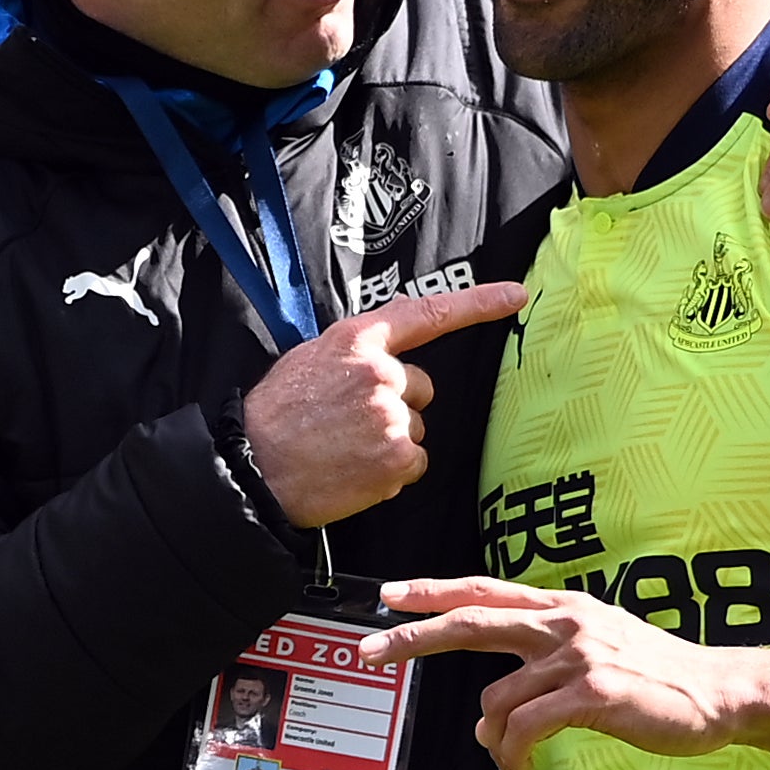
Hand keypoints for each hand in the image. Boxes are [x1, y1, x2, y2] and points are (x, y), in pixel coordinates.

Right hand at [242, 284, 524, 527]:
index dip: (478, 303)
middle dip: (396, 405)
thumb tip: (390, 339)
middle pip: (421, 388)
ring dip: (391, 441)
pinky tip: (354, 471)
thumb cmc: (275, 416)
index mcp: (356, 340)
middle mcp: (381, 372)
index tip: (516, 296)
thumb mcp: (310, 359)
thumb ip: (356, 350)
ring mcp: (392, 415)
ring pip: (416, 428)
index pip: (427, 313)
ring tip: (344, 449)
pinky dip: (391, 472)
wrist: (253, 468)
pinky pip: (414, 463)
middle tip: (348, 424)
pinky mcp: (398, 457)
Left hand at [361, 577, 743, 769]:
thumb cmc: (657, 678)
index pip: (485, 591)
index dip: (434, 590)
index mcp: (564, 607)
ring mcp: (578, 655)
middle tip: (370, 651)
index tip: (390, 593)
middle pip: (471, 621)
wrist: (718, 693)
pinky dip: (512, 758)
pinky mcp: (592, 693)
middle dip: (413, 636)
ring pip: (496, 701)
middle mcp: (565, 621)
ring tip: (509, 766)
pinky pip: (524, 730)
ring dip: (491, 743)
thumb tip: (483, 721)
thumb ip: (539, 673)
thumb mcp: (597, 651)